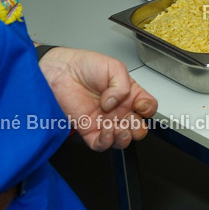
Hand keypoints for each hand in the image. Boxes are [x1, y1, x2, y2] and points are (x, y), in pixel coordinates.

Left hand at [38, 47, 157, 150]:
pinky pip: (101, 144)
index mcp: (128, 94)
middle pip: (137, 128)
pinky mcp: (88, 129)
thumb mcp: (114, 67)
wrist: (60, 71)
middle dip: (138, 130)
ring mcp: (104, 121)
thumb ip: (122, 85)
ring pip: (121, 139)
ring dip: (124, 138)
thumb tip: (115, 103)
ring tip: (119, 128)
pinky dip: (107, 141)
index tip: (140, 105)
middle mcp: (119, 109)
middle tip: (130, 121)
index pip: (147, 107)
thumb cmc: (85, 65)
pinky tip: (107, 130)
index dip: (148, 109)